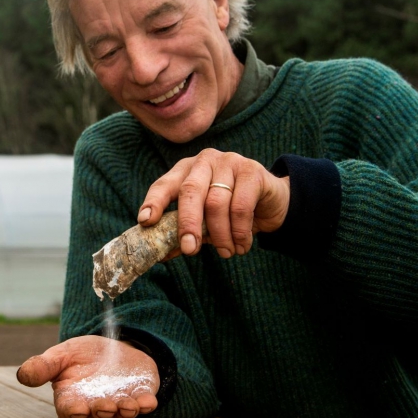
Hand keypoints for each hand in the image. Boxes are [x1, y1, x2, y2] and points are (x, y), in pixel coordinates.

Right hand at [16, 335, 158, 417]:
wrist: (112, 346)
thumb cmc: (81, 355)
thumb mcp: (61, 355)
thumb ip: (43, 366)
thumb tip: (22, 375)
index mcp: (72, 399)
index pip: (70, 412)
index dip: (74, 412)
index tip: (79, 408)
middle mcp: (95, 407)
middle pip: (97, 417)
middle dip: (102, 413)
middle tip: (106, 406)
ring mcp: (119, 403)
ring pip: (121, 416)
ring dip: (125, 413)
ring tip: (128, 405)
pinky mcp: (139, 396)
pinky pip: (143, 405)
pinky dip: (146, 405)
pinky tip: (149, 402)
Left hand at [138, 149, 289, 258]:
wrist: (272, 202)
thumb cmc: (230, 212)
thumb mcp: (205, 222)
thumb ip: (184, 233)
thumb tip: (160, 255)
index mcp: (185, 170)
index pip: (164, 184)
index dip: (154, 202)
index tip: (145, 221)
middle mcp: (204, 161)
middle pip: (189, 190)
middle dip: (188, 223)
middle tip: (190, 249)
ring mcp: (228, 162)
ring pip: (216, 202)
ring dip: (221, 234)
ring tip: (226, 252)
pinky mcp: (252, 170)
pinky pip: (241, 205)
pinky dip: (240, 231)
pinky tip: (242, 245)